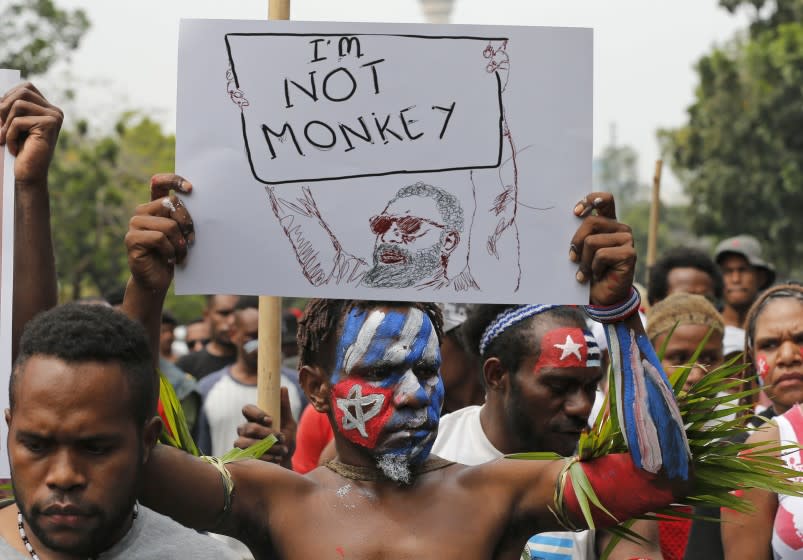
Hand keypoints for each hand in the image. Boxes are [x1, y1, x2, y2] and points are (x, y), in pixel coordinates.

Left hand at [0, 82, 62, 186]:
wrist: (28, 175)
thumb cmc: (18, 150)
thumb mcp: (10, 123)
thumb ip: (8, 107)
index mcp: (48, 109)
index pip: (25, 87)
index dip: (8, 98)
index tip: (2, 119)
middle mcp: (55, 111)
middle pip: (22, 92)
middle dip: (4, 108)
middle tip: (1, 128)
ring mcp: (54, 118)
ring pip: (18, 104)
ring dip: (6, 123)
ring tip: (6, 139)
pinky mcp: (49, 125)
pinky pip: (18, 120)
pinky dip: (10, 135)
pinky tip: (14, 149)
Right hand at [125, 173, 193, 293]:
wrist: (158, 280)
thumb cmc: (174, 254)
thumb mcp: (182, 234)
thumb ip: (183, 218)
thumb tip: (197, 203)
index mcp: (154, 206)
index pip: (159, 183)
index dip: (173, 180)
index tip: (190, 188)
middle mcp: (142, 212)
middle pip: (171, 204)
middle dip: (187, 223)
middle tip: (191, 241)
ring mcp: (134, 225)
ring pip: (168, 225)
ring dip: (180, 243)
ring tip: (180, 254)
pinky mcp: (132, 239)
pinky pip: (159, 238)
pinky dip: (170, 250)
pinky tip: (169, 259)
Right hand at [234, 387, 296, 467]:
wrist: (286, 461)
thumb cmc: (286, 439)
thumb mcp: (289, 422)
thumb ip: (284, 407)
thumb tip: (283, 388)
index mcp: (254, 418)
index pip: (247, 409)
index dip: (256, 413)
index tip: (270, 420)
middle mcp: (244, 430)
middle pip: (247, 427)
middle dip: (266, 434)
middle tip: (282, 438)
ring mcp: (241, 444)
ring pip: (245, 443)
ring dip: (266, 447)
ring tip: (282, 450)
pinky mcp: (242, 458)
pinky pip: (248, 457)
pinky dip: (265, 457)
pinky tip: (277, 458)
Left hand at [569, 192, 634, 305]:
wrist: (601, 296)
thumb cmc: (588, 271)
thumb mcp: (580, 249)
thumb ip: (580, 234)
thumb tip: (571, 219)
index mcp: (608, 222)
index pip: (604, 200)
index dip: (590, 200)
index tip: (575, 212)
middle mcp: (620, 228)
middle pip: (590, 222)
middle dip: (576, 241)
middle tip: (573, 258)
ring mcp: (627, 239)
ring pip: (592, 241)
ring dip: (584, 260)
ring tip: (586, 271)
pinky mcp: (629, 253)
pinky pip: (601, 255)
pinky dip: (593, 268)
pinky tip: (598, 275)